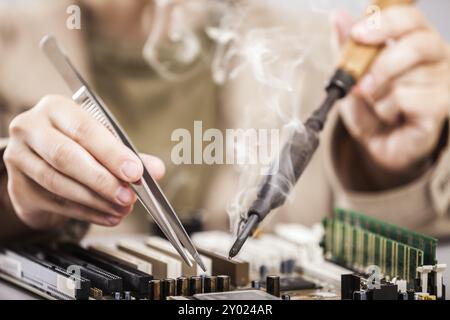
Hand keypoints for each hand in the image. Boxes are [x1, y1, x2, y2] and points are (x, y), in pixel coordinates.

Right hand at [3, 95, 164, 229]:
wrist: (37, 162)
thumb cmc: (74, 145)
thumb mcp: (101, 142)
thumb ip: (129, 155)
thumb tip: (155, 170)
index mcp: (56, 108)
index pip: (85, 130)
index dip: (112, 153)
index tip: (135, 172)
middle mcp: (31, 128)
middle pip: (67, 157)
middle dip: (103, 180)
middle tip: (128, 196)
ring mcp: (19, 157)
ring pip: (59, 183)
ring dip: (96, 200)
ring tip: (121, 208)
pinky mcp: (18, 186)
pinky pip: (55, 203)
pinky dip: (86, 213)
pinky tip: (107, 216)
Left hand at [335, 6, 449, 173]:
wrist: (378, 144)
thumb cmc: (370, 107)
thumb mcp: (352, 77)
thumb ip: (346, 48)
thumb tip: (338, 17)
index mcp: (416, 40)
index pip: (410, 18)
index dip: (384, 23)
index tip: (357, 35)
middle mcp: (437, 56)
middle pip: (417, 42)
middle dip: (382, 63)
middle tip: (362, 83)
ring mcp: (443, 80)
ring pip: (407, 76)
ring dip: (380, 95)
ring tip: (380, 107)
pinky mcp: (443, 105)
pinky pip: (408, 98)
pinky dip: (389, 109)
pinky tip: (392, 117)